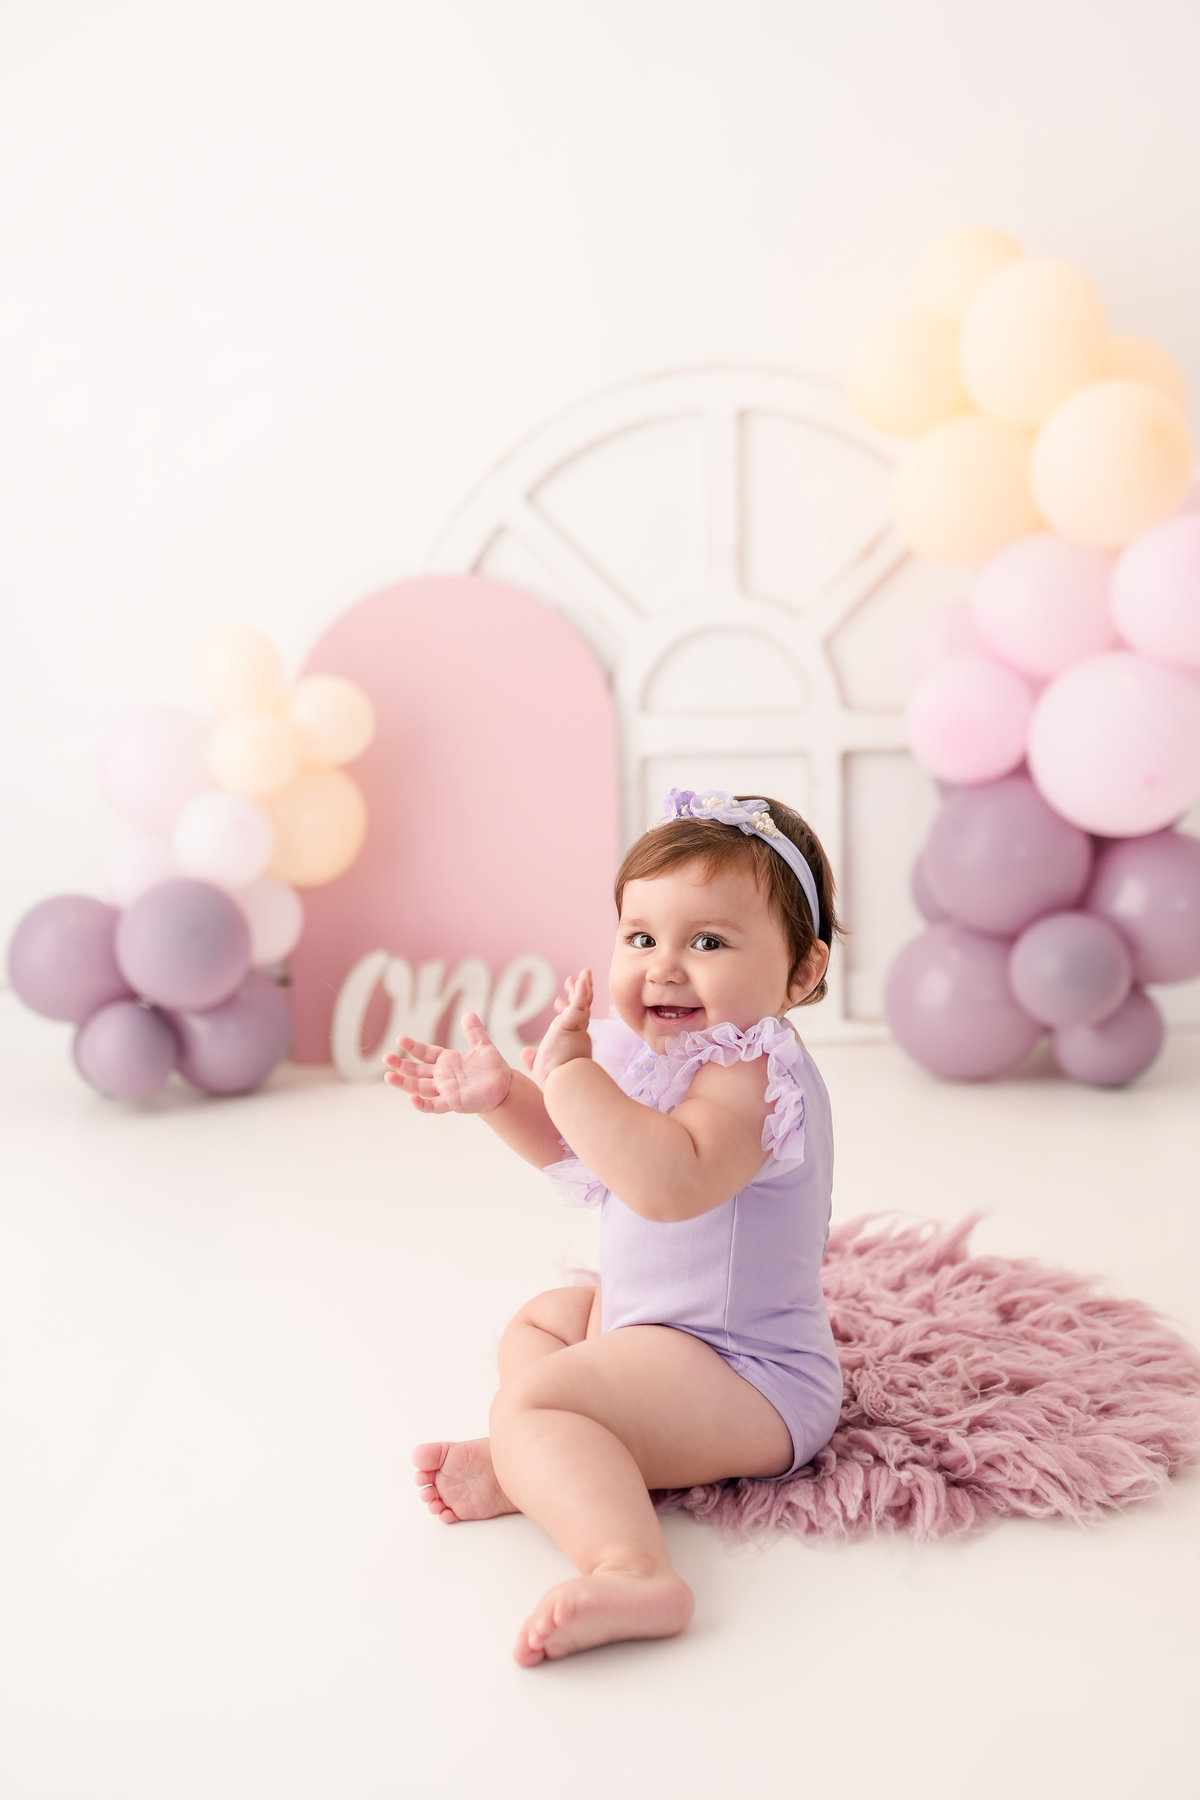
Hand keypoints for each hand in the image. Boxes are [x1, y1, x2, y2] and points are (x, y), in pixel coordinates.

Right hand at [383, 1012, 512, 1113]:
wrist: (505, 1088)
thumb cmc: (493, 1068)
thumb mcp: (483, 1046)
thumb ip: (474, 1032)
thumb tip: (469, 1014)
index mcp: (446, 1061)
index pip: (425, 1053)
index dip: (413, 1047)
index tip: (400, 1039)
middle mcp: (442, 1076)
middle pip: (416, 1071)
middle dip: (401, 1065)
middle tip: (386, 1058)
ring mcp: (445, 1090)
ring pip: (419, 1087)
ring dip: (404, 1083)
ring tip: (389, 1076)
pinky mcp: (452, 1102)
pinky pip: (434, 1105)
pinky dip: (422, 1104)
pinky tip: (411, 1098)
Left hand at [528, 969, 593, 1085]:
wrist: (565, 1085)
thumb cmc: (555, 1081)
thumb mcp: (541, 1066)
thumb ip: (533, 1059)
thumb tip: (524, 1053)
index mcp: (571, 1044)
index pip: (572, 1023)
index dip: (566, 1011)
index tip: (557, 1003)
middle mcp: (578, 1035)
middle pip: (582, 1009)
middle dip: (578, 994)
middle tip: (572, 980)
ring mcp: (577, 1029)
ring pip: (584, 1003)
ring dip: (584, 987)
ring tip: (584, 973)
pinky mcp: (573, 1025)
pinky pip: (579, 1004)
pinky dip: (581, 991)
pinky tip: (582, 978)